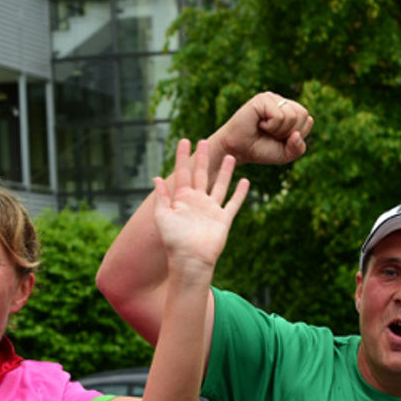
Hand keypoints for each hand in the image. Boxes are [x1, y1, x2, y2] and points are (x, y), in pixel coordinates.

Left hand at [151, 138, 249, 275]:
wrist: (190, 260)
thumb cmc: (174, 242)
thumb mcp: (163, 217)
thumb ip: (162, 198)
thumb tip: (155, 178)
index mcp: (181, 199)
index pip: (182, 172)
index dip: (182, 156)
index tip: (184, 140)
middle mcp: (197, 201)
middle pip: (201, 174)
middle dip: (202, 158)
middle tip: (204, 141)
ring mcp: (211, 209)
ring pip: (219, 185)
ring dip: (225, 172)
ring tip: (229, 157)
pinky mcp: (223, 219)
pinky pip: (233, 203)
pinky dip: (240, 193)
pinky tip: (245, 181)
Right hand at [211, 92, 312, 165]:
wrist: (239, 150)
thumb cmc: (261, 150)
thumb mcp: (286, 154)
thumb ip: (298, 148)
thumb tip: (296, 134)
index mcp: (289, 110)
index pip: (307, 119)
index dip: (297, 135)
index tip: (279, 139)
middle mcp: (281, 101)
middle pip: (302, 114)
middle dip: (289, 132)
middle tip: (272, 134)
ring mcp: (271, 98)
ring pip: (292, 115)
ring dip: (279, 130)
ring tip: (265, 129)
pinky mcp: (261, 99)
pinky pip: (279, 116)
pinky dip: (271, 126)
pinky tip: (260, 124)